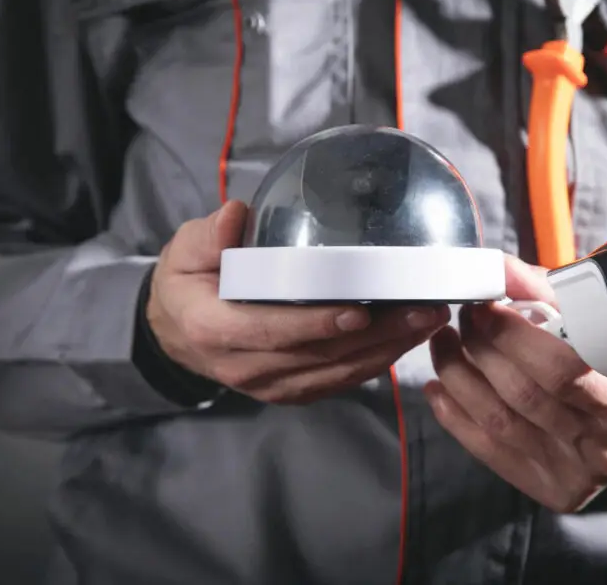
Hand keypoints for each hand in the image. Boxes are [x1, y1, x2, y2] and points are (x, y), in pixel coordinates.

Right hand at [147, 200, 449, 403]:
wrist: (176, 332)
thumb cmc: (187, 282)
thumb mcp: (183, 251)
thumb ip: (208, 237)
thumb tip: (235, 215)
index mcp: (215, 330)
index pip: (272, 331)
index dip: (317, 324)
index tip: (360, 311)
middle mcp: (245, 367)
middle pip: (318, 356)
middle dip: (377, 336)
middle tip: (424, 309)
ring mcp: (271, 385)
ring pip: (337, 373)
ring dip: (388, 350)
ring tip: (430, 320)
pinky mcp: (291, 391)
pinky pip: (338, 382)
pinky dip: (376, 363)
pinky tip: (408, 340)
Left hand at [426, 255, 606, 512]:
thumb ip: (556, 293)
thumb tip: (500, 272)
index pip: (561, 371)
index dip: (513, 337)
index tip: (487, 306)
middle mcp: (606, 450)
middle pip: (523, 396)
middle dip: (481, 348)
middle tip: (465, 316)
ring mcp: (575, 475)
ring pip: (498, 422)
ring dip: (458, 376)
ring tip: (446, 342)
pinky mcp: (550, 490)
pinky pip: (488, 450)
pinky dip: (454, 415)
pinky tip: (441, 386)